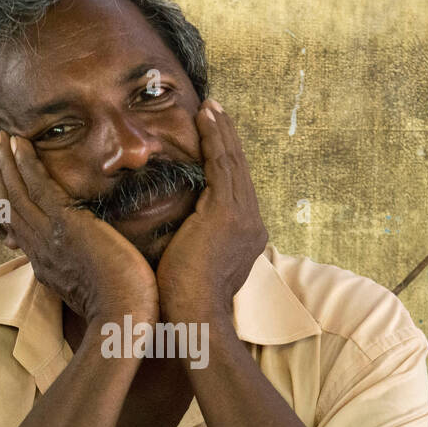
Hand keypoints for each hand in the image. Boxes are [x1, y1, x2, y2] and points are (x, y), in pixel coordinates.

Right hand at [0, 131, 158, 326]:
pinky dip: (26, 164)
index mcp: (46, 265)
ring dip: (6, 162)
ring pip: (16, 193)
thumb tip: (88, 258)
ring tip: (0, 137)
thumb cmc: (120, 308)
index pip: (18, 227)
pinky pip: (37, 187)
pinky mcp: (64, 225)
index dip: (7, 201)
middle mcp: (39, 250)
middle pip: (9, 206)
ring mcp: (48, 237)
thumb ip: (85, 269)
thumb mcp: (92, 288)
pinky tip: (20, 145)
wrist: (122, 318)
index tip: (2, 180)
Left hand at [155, 99, 267, 319]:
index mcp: (246, 237)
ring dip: (220, 131)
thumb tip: (175, 234)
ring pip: (232, 163)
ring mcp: (243, 217)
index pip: (235, 189)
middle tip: (216, 110)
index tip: (215, 138)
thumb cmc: (184, 304)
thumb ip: (192, 244)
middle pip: (239, 170)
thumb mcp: (192, 266)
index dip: (226, 160)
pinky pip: (221, 165)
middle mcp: (252, 223)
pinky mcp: (227, 213)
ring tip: (211, 107)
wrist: (195, 319)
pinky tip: (207, 118)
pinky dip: (214, 139)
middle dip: (226, 138)